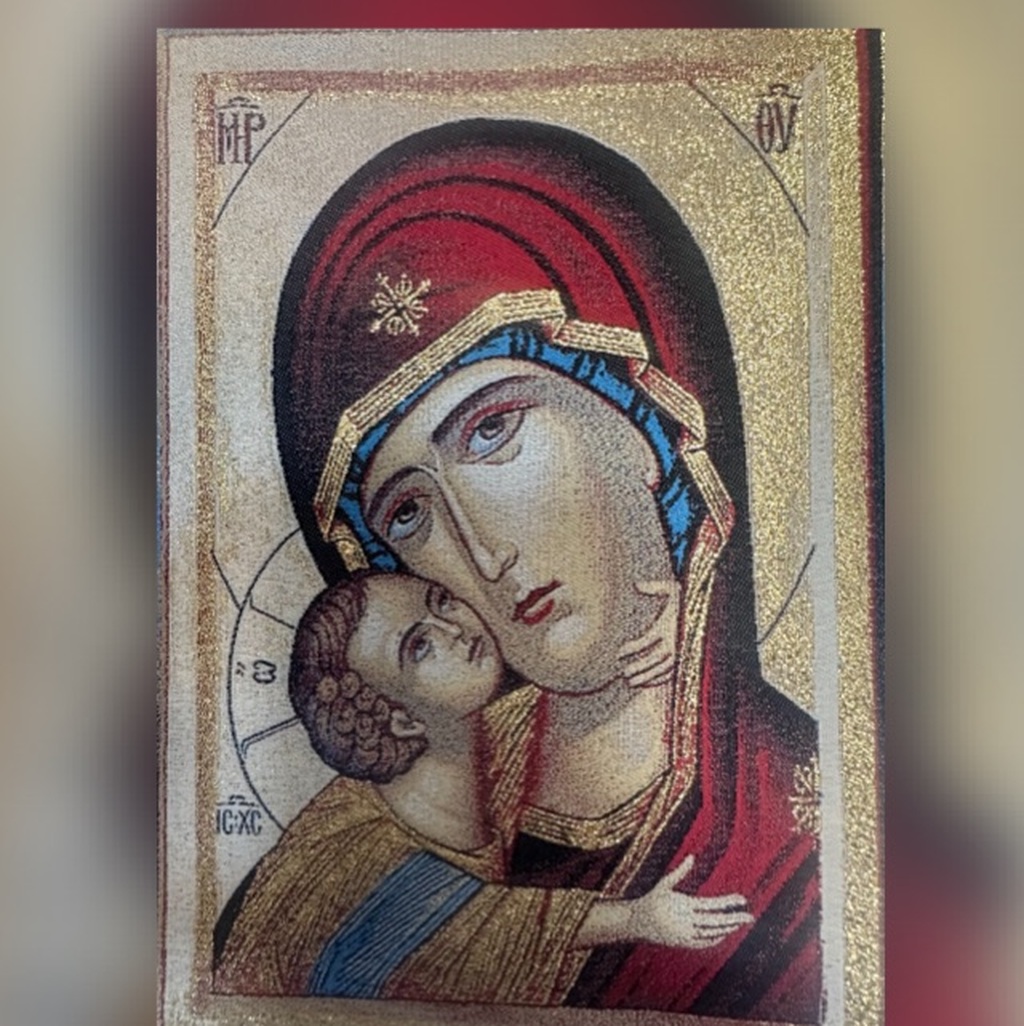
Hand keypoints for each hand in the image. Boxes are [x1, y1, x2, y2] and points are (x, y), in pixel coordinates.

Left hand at [617, 579, 680, 687]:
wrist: (710, 608)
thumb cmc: (688, 598)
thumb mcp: (673, 588)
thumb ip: (655, 587)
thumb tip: (637, 584)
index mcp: (669, 625)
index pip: (647, 640)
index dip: (632, 648)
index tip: (619, 653)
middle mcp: (677, 640)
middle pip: (655, 658)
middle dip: (639, 667)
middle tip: (624, 673)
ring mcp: (683, 651)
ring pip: (664, 669)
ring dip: (647, 677)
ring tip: (631, 682)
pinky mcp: (688, 658)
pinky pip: (674, 672)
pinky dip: (661, 679)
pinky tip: (648, 683)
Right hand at [628, 855, 753, 947]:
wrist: (637, 924)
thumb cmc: (651, 900)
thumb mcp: (663, 884)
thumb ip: (679, 872)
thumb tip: (692, 856)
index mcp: (684, 906)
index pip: (713, 905)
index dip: (729, 902)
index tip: (743, 899)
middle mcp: (687, 922)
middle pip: (716, 922)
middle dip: (734, 919)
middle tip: (750, 916)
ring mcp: (687, 935)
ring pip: (713, 933)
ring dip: (728, 928)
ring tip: (739, 922)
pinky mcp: (684, 944)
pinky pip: (705, 943)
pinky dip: (716, 938)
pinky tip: (725, 933)